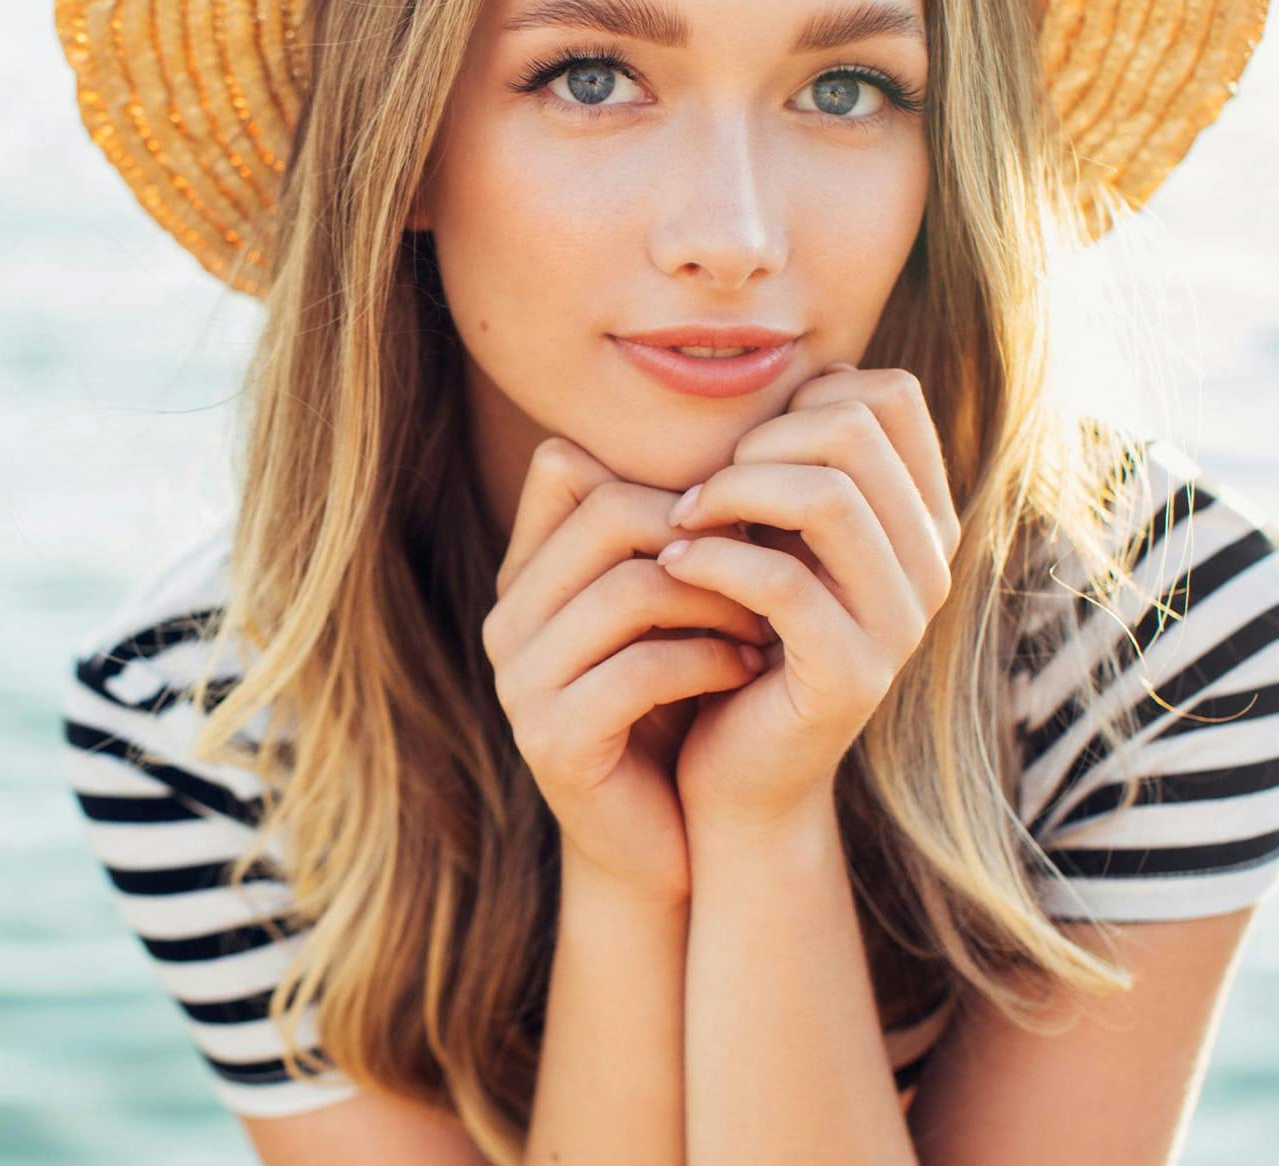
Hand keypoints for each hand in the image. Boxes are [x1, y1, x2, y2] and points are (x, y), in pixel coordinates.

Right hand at [482, 436, 774, 905]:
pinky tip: (745, 670)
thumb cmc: (680, 703)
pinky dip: (707, 660)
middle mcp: (507, 618)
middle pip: (606, 514)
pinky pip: (639, 669)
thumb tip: (729, 443)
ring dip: (718, 598)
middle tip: (770, 561)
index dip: (664, 481)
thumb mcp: (671, 608)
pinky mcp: (552, 741)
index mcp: (527, 574)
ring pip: (629, 588)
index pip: (570, 469)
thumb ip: (670, 534)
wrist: (663, 835)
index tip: (736, 517)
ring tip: (769, 620)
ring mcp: (519, 681)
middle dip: (703, 534)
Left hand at [660, 364, 961, 834]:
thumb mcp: (768, 531)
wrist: (740, 768)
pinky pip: (783, 581)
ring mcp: (901, 620)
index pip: (889, 394)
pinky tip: (673, 563)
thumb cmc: (742, 630)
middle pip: (856, 429)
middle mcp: (930, 560)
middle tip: (700, 487)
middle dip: (759, 441)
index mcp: (920, 515)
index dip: (806, 395)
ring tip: (680, 519)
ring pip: (827, 495)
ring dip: (733, 491)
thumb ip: (780, 457)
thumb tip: (759, 365)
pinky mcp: (852, 674)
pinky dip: (713, 558)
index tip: (744, 446)